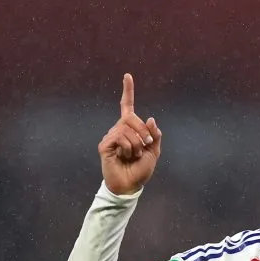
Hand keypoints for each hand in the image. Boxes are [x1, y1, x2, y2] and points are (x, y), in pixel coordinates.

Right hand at [98, 73, 161, 194]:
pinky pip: (120, 138)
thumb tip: (150, 119)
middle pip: (132, 118)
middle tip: (145, 146)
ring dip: (136, 145)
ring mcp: (111, 136)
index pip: (127, 106)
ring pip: (127, 129)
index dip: (128, 91)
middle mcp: (119, 129)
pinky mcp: (105, 145)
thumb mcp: (153, 152)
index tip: (127, 76)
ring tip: (133, 156)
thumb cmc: (140, 169)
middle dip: (143, 132)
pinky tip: (124, 157)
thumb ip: (154, 136)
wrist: (130, 185)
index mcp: (130, 129)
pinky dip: (128, 149)